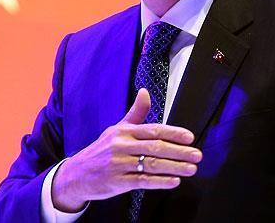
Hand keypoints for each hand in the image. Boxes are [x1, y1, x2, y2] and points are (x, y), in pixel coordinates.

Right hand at [51, 89, 201, 211]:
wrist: (77, 174)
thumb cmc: (101, 151)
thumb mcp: (116, 130)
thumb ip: (135, 113)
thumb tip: (145, 92)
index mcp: (123, 132)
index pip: (153, 130)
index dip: (173, 133)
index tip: (190, 137)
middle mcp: (121, 146)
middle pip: (155, 147)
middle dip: (179, 151)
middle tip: (197, 155)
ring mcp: (119, 164)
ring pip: (152, 164)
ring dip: (175, 167)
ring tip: (191, 169)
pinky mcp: (118, 182)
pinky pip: (143, 181)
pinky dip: (160, 182)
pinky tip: (174, 181)